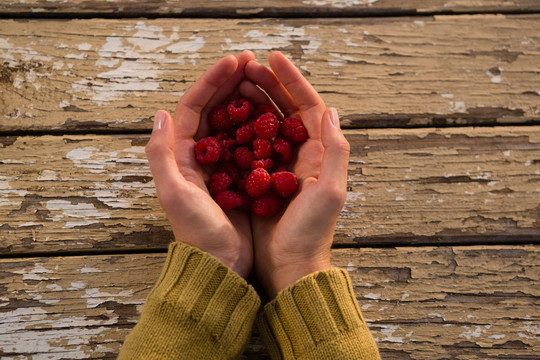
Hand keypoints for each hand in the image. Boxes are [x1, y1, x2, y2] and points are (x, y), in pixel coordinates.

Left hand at [145, 51, 255, 277]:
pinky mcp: (239, 177)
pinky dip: (259, 125)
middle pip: (213, 109)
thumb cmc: (197, 232)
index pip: (193, 107)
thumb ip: (161, 155)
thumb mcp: (174, 194)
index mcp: (180, 155)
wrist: (220, 264)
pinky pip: (249, 142)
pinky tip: (273, 113)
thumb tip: (161, 113)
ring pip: (232, 122)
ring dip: (245, 98)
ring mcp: (220, 165)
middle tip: (251, 60)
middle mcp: (198, 156)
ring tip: (262, 78)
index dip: (211, 81)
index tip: (232, 62)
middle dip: (229, 82)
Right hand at [244, 52, 350, 297]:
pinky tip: (225, 115)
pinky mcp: (259, 178)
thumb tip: (331, 110)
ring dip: (253, 100)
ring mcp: (278, 165)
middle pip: (285, 109)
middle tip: (248, 64)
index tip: (272, 58)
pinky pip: (249, 144)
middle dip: (269, 83)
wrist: (288, 267)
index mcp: (319, 153)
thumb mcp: (330, 192)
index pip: (308, 106)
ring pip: (266, 122)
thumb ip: (336, 151)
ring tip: (236, 81)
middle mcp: (301, 155)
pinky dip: (239, 126)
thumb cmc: (311, 233)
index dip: (293, 79)